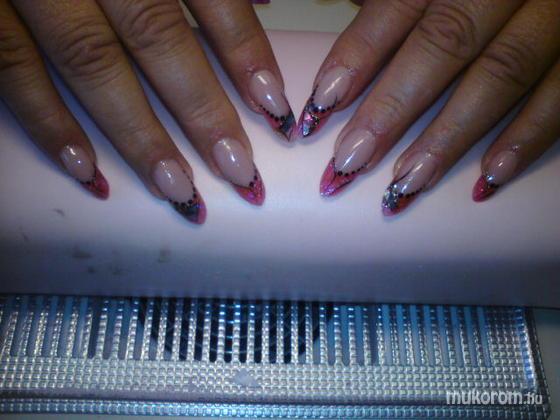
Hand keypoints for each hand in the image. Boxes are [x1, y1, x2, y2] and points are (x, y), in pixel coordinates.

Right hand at [0, 0, 294, 223]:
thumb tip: (261, 5)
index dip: (245, 53)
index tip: (275, 109)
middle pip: (157, 39)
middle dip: (202, 112)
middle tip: (239, 172)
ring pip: (92, 64)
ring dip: (139, 136)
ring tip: (179, 191)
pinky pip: (15, 69)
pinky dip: (50, 126)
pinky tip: (89, 174)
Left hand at [298, 0, 559, 214]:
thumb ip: (386, 0)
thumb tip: (327, 15)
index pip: (395, 9)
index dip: (355, 59)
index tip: (319, 109)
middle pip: (443, 47)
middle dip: (392, 110)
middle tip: (349, 163)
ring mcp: (549, 16)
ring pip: (499, 76)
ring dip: (448, 138)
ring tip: (405, 184)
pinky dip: (527, 138)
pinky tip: (488, 178)